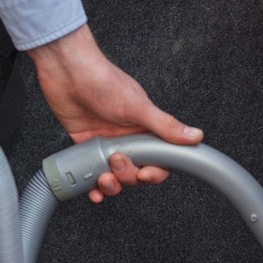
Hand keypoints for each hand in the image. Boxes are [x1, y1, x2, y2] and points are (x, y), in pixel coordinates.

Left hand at [29, 23, 202, 202]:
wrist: (67, 70)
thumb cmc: (103, 80)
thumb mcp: (138, 107)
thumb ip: (165, 126)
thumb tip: (195, 136)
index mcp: (145, 129)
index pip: (159, 159)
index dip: (155, 171)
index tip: (145, 173)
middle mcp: (127, 138)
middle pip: (135, 172)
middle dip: (127, 175)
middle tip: (116, 161)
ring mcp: (107, 143)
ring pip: (115, 176)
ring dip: (111, 185)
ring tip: (103, 178)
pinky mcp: (87, 146)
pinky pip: (92, 173)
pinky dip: (92, 186)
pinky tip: (92, 191)